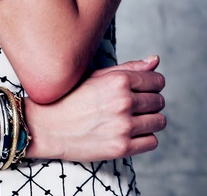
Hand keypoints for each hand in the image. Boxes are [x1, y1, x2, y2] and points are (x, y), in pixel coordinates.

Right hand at [24, 56, 165, 161]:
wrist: (47, 125)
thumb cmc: (70, 96)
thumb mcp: (97, 75)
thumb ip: (129, 67)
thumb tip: (156, 60)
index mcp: (118, 80)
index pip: (156, 81)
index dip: (153, 84)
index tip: (144, 88)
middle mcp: (124, 102)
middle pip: (159, 101)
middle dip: (151, 101)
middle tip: (135, 104)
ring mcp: (124, 126)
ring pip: (159, 122)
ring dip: (150, 120)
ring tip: (133, 118)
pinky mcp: (122, 147)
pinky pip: (152, 142)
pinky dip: (145, 137)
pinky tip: (130, 132)